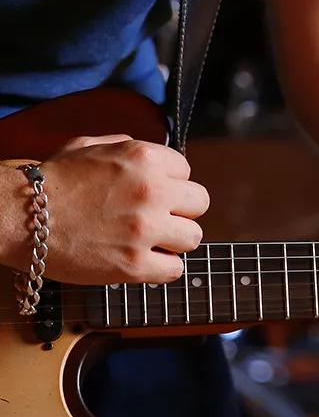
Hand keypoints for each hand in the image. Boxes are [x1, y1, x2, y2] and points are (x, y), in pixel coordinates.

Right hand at [15, 135, 209, 284]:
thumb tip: (157, 159)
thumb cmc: (52, 182)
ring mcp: (145, 230)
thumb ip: (127, 148)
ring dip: (173, 241)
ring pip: (193, 238)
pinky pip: (175, 269)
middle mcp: (151, 191)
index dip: (170, 183)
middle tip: (158, 218)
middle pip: (199, 203)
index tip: (154, 194)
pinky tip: (141, 260)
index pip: (186, 171)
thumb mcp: (90, 146)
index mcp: (142, 158)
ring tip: (148, 240)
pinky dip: (161, 268)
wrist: (20, 216)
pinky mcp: (136, 265)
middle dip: (180, 210)